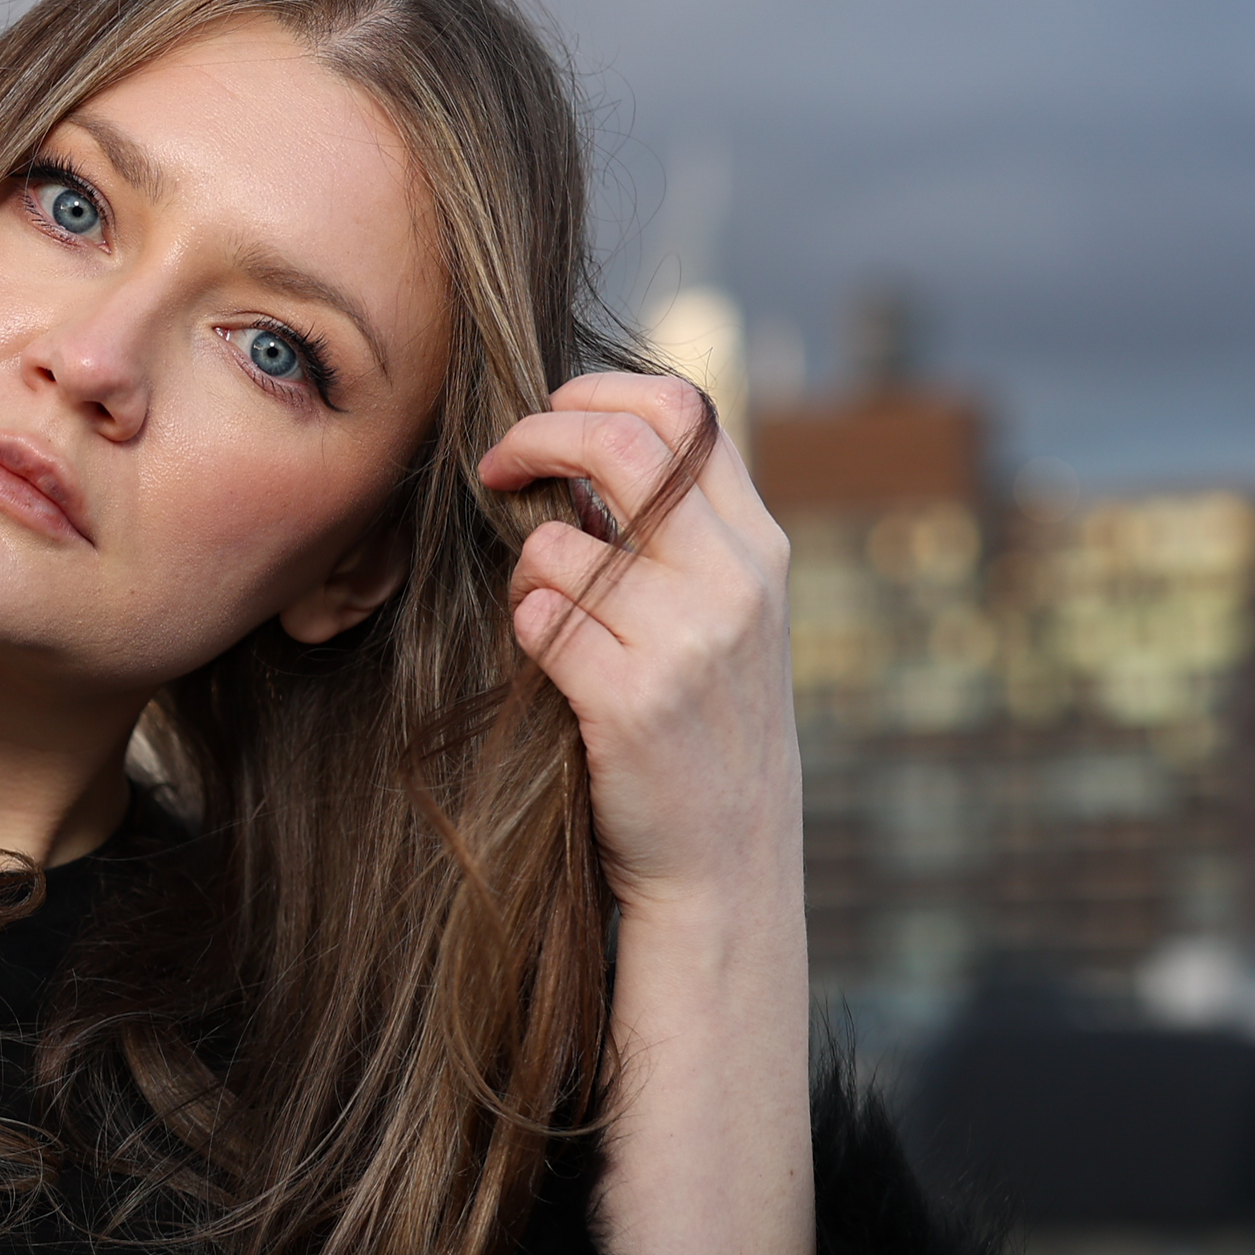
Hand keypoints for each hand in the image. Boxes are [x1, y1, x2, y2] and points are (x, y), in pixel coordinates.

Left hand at [470, 372, 799, 919]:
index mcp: (758, 547)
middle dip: (535, 435)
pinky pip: (536, 619)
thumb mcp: (729, 618)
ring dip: (523, 567)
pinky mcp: (633, 697)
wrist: (725, 861)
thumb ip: (683, 535)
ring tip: (544, 613)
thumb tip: (586, 445)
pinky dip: (523, 628)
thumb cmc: (703, 730)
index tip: (549, 417)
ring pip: (557, 543)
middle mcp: (734, 580)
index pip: (684, 410)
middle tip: (497, 465)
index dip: (598, 393)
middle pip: (618, 442)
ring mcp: (688, 638)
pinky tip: (548, 665)